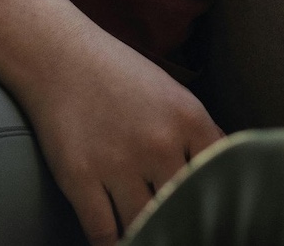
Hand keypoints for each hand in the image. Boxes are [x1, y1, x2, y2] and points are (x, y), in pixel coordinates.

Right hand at [0, 0, 222, 245]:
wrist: (60, 56)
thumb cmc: (120, 78)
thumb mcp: (174, 96)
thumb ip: (200, 136)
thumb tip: (223, 176)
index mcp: (190, 120)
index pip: (221, 178)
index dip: (219, 204)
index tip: (214, 219)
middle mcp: (160, 144)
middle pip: (184, 207)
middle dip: (183, 223)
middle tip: (179, 228)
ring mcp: (119, 163)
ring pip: (145, 225)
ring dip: (147, 233)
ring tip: (150, 234)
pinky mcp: (80, 178)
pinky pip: (104, 233)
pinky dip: (112, 244)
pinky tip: (118, 241)